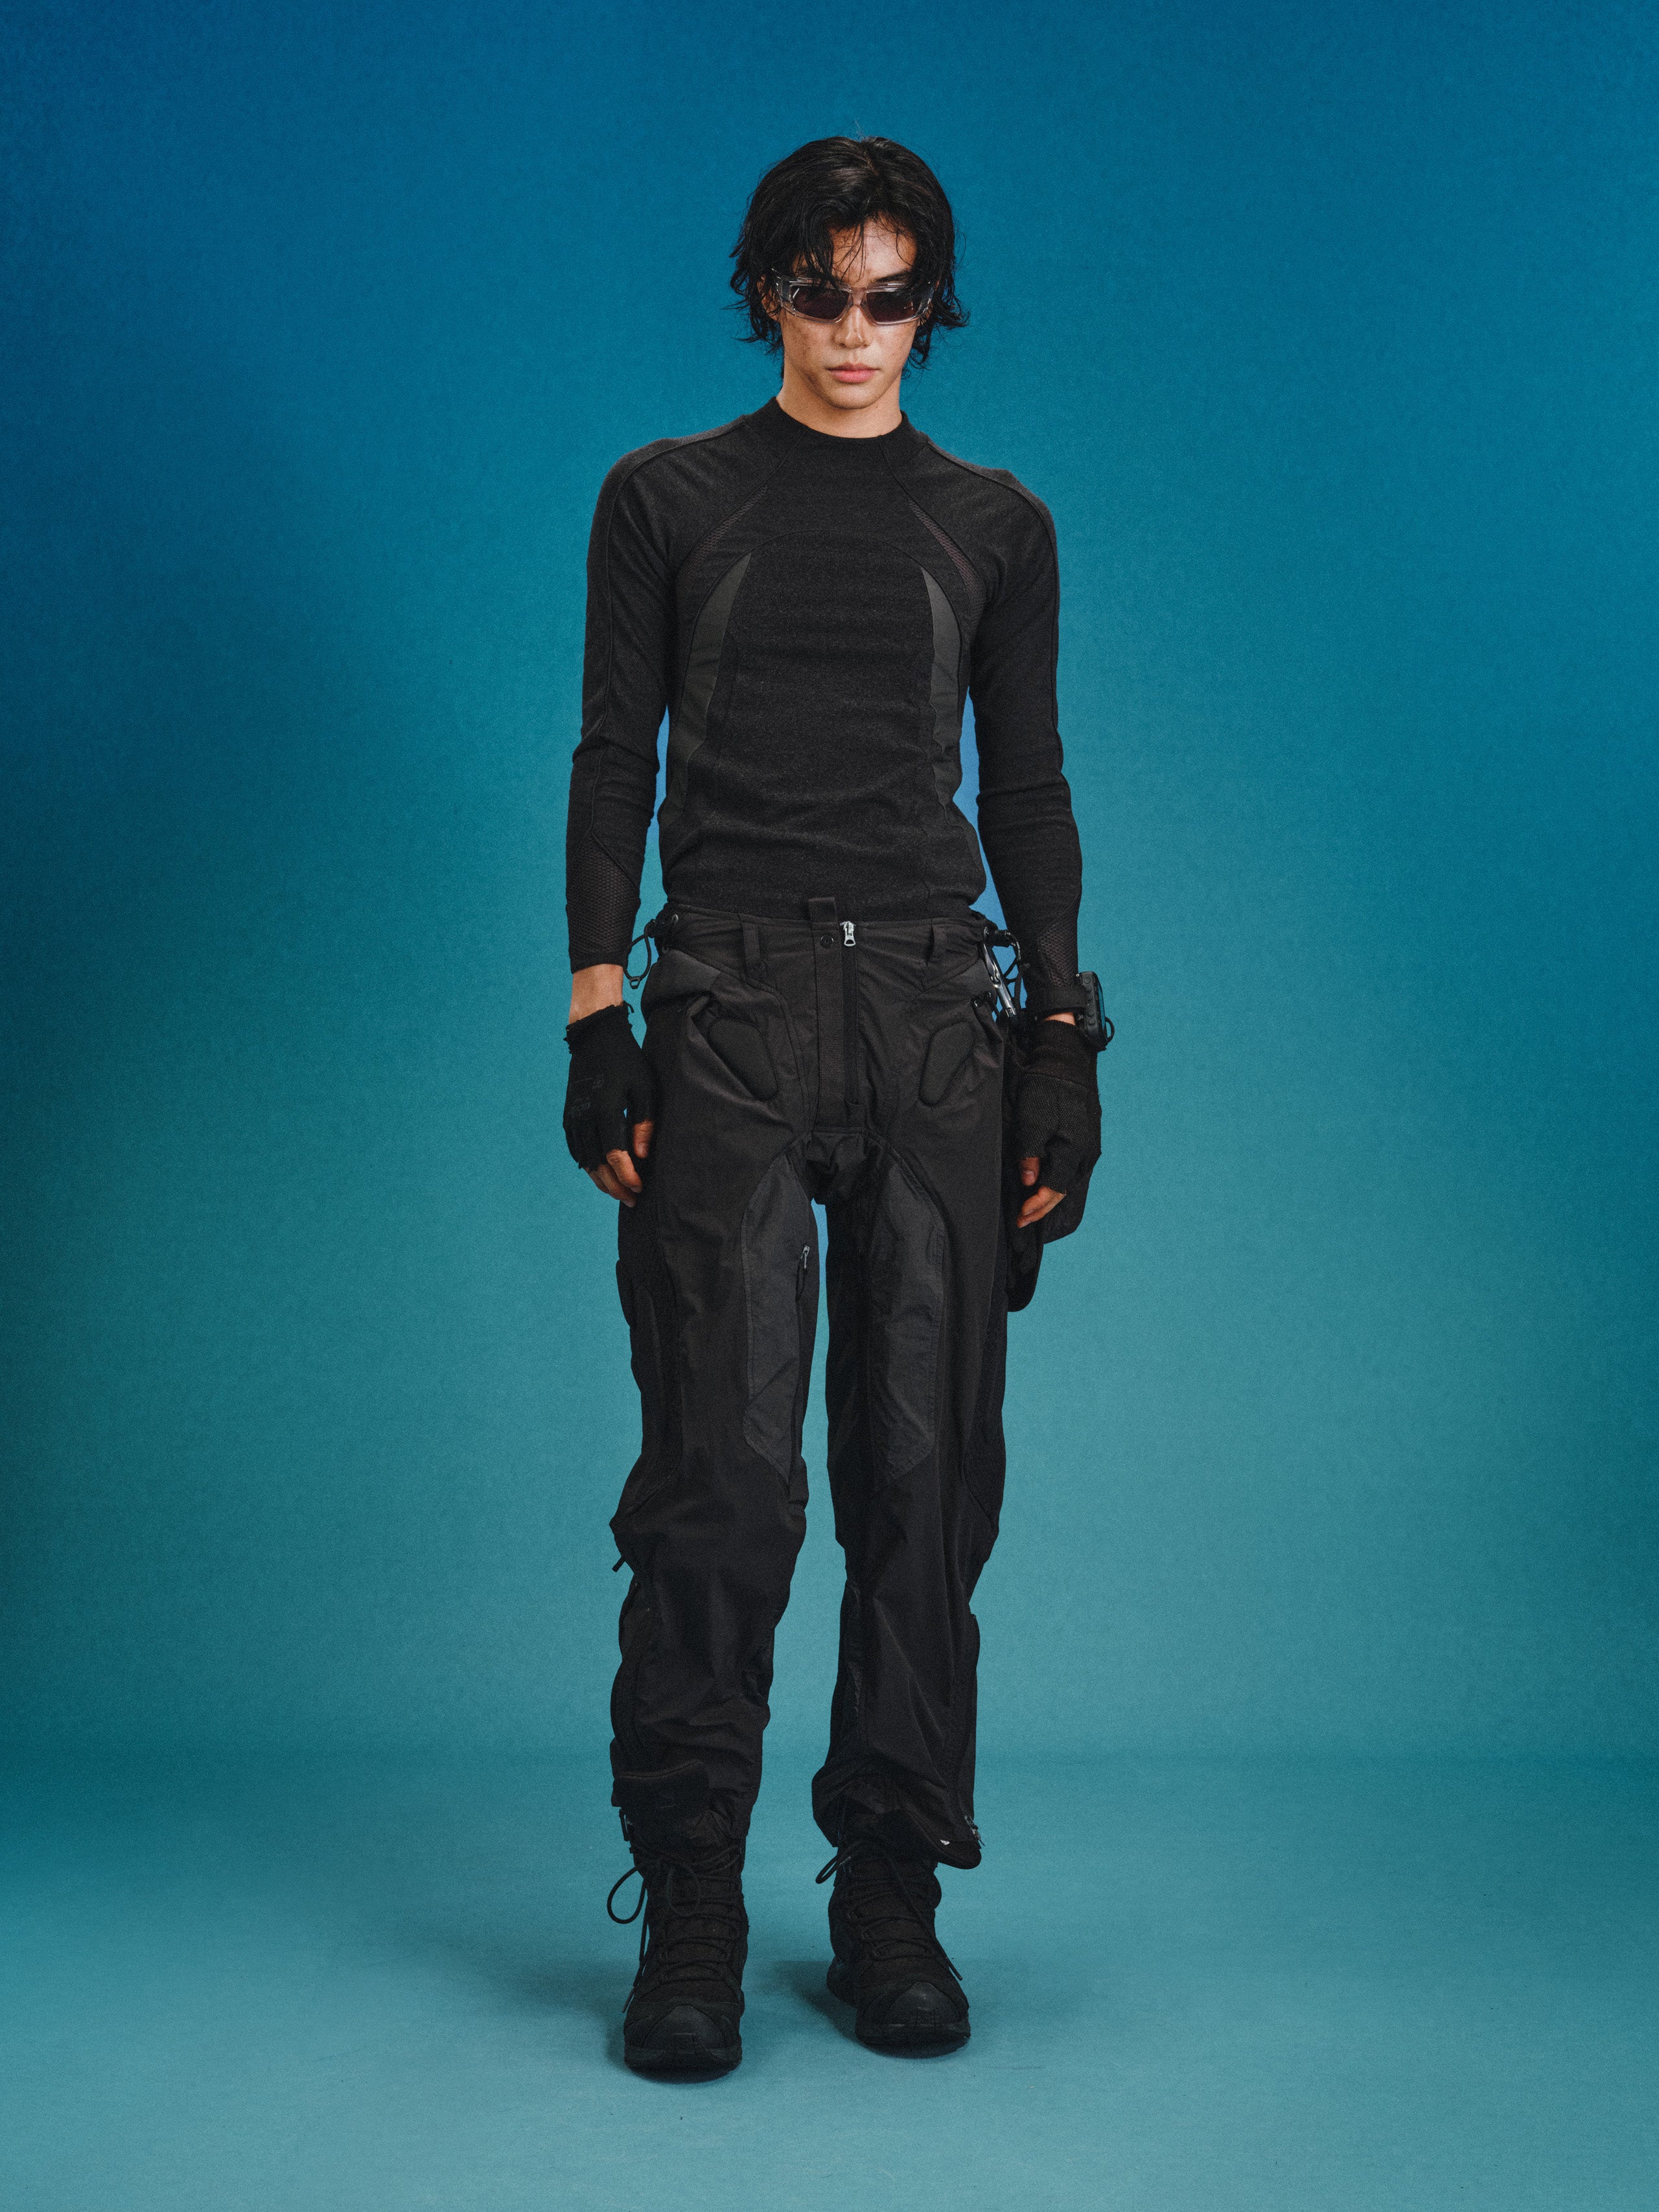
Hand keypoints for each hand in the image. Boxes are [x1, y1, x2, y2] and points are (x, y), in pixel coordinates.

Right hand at [563, 1004, 656, 1209]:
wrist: (595, 1037)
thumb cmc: (628, 1061)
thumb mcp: (645, 1087)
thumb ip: (644, 1122)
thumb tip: (642, 1156)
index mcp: (606, 1110)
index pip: (615, 1155)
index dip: (627, 1176)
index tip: (640, 1188)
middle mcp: (585, 1116)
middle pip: (597, 1163)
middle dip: (614, 1185)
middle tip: (631, 1200)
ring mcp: (573, 1116)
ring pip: (584, 1159)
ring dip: (600, 1179)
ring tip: (617, 1192)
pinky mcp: (568, 1114)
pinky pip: (575, 1148)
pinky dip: (586, 1165)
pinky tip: (599, 1173)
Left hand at [1012, 1012, 1099, 1232]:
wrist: (1067, 1060)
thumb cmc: (1046, 1087)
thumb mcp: (1032, 1119)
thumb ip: (1030, 1153)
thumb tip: (1030, 1182)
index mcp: (1073, 1149)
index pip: (1054, 1190)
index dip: (1036, 1206)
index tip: (1019, 1216)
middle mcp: (1086, 1152)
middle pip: (1064, 1190)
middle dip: (1042, 1207)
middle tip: (1022, 1219)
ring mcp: (1090, 1145)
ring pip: (1070, 1180)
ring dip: (1051, 1196)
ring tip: (1033, 1207)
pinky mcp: (1087, 1137)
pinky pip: (1073, 1168)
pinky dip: (1059, 1180)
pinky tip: (1047, 1183)